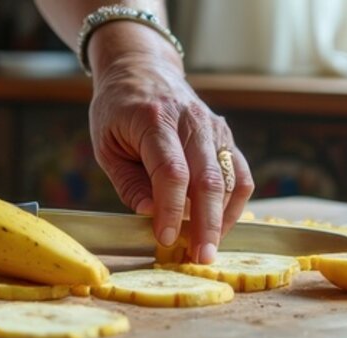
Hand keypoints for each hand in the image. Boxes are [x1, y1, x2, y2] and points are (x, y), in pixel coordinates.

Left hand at [87, 26, 254, 263]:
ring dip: (224, 218)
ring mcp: (214, 127)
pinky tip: (220, 224)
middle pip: (209, 179)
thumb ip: (129, 183)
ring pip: (231, 178)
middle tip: (202, 258)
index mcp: (155, 120)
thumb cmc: (118, 111)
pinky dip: (235, 203)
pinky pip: (240, 173)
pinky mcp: (225, 136)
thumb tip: (152, 215)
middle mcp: (191, 121)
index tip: (166, 239)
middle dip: (207, 224)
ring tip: (209, 247)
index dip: (171, 210)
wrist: (143, 69)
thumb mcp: (106, 145)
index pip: (171, 172)